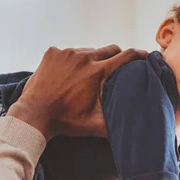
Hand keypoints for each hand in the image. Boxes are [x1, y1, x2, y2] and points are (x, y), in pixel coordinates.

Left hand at [9, 45, 147, 139]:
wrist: (35, 114)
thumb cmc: (66, 121)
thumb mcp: (95, 125)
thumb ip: (117, 124)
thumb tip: (135, 130)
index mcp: (97, 72)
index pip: (124, 57)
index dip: (137, 55)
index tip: (145, 55)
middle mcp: (83, 57)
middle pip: (109, 49)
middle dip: (115, 57)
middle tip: (115, 67)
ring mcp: (66, 53)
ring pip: (89, 51)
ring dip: (93, 60)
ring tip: (89, 74)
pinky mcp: (53, 52)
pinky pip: (69, 52)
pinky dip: (73, 61)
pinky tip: (69, 74)